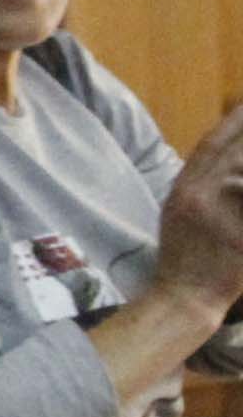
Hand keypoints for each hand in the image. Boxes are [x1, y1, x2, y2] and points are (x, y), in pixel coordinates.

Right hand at [156, 98, 242, 315]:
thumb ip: (201, 183)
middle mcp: (197, 195)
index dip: (233, 121)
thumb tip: (228, 158)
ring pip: (241, 176)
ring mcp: (218, 217)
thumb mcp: (179, 210)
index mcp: (184, 188)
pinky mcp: (239, 240)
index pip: (211, 144)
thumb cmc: (184, 255)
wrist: (184, 295)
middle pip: (233, 155)